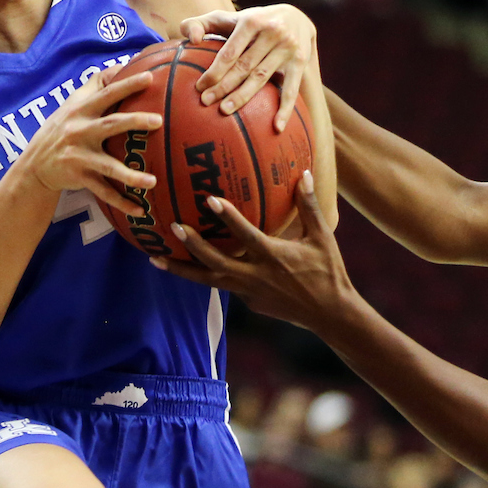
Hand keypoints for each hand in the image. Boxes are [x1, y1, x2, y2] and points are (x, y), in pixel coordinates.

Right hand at [17, 66, 161, 215]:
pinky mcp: (80, 177)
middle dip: (134, 121)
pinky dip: (122, 203)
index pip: (106, 93)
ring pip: (109, 167)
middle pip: (110, 125)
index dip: (127, 84)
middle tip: (159, 120)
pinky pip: (104, 192)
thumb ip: (96, 86)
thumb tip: (122, 65)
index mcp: (81, 110)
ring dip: (131, 176)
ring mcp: (80, 156)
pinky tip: (142, 210)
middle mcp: (80, 131)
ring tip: (152, 182)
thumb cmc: (61, 129)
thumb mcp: (72, 105)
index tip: (150, 77)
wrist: (34, 166)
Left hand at [151, 172, 353, 331]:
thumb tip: (303, 173)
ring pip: (209, 281)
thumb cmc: (329, 271)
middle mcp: (256, 276)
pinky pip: (224, 286)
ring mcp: (249, 293)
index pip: (245, 235)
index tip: (209, 200)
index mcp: (273, 257)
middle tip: (173, 227)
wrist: (331, 314)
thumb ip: (308, 206)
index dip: (228, 217)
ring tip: (156, 259)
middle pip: (215, 263)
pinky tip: (192, 265)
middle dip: (192, 246)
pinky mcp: (249, 303)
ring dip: (182, 269)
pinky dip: (206, 276)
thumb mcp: (321, 236)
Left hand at [180, 4, 315, 131]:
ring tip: (225, 111)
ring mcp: (287, 48)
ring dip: (243, 96)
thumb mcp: (228, 17)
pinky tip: (276, 127)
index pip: (230, 52)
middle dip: (223, 86)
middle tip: (206, 101)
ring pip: (262, 77)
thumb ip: (201, 23)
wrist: (296, 16)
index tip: (199, 87)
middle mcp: (271, 32)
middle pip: (244, 66)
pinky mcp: (300, 61)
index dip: (214, 71)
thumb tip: (191, 39)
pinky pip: (291, 88)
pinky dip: (285, 109)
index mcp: (251, 21)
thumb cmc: (252, 22)